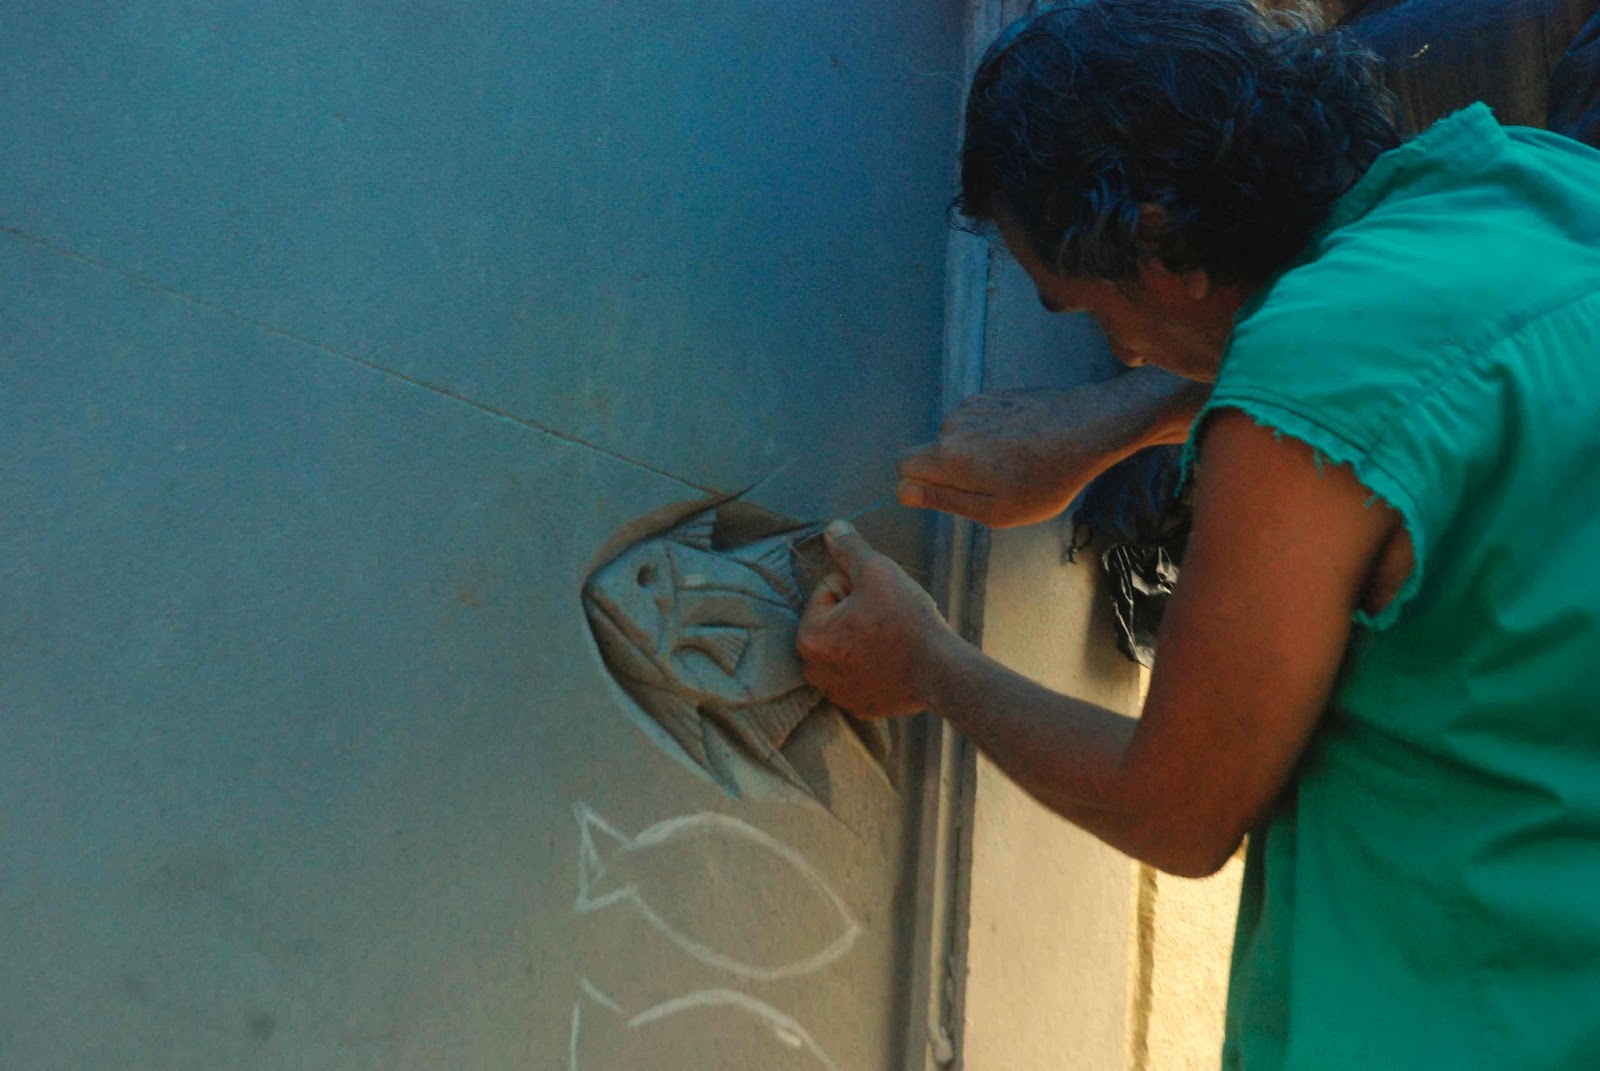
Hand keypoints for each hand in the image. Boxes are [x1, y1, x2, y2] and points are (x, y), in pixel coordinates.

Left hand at [796, 522, 953, 719]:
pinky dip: (874, 666)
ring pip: (847, 647)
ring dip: (863, 639)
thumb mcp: (877, 570)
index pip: (828, 589)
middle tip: (887, 617)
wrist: (941, 670)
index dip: (856, 586)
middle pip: (833, 621)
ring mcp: (837, 692)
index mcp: (809, 636)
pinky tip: (895, 661)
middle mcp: (814, 669)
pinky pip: (861, 674)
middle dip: (855, 613)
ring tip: (892, 638)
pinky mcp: (860, 707)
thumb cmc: (905, 618)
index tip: (880, 599)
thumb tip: (832, 528)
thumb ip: (849, 547)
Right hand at [897, 375, 1202, 527]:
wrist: (1087, 428)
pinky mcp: (993, 395)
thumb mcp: (995, 510)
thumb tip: (902, 491)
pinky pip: (976, 421)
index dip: (923, 485)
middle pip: (931, 452)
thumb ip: (944, 500)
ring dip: (975, 453)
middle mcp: (951, 424)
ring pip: (956, 437)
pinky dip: (991, 434)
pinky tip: (1022, 443)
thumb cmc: (1045, 480)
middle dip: (952, 471)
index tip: (957, 494)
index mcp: (947, 456)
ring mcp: (972, 405)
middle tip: (995, 485)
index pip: (903, 467)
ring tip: (1015, 464)